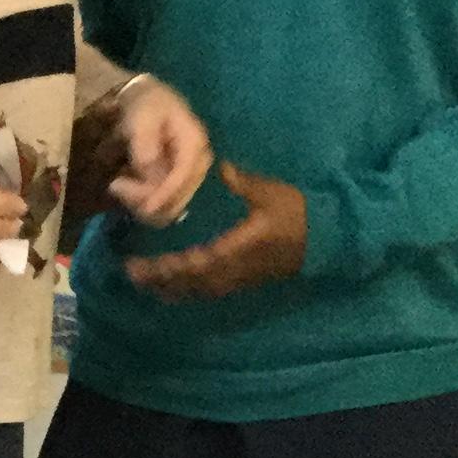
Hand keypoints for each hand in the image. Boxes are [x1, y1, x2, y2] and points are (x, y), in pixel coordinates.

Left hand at [107, 77, 213, 226]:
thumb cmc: (144, 105)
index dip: (164, 196)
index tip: (142, 206)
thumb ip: (145, 146)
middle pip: (177, 200)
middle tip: (115, 185)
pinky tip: (126, 188)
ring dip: (140, 205)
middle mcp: (197, 165)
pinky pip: (160, 209)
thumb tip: (149, 176)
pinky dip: (140, 205)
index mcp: (195, 144)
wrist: (145, 103)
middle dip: (145, 200)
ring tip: (117, 185)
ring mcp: (187, 179)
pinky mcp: (175, 188)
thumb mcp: (142, 118)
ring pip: (168, 210)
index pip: (184, 178)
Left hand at [126, 160, 310, 301]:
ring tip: (143, 281)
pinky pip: (206, 292)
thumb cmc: (298, 213)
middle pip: (188, 283)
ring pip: (195, 291)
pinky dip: (185, 290)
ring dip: (168, 287)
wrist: (326, 239)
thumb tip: (214, 165)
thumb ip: (241, 182)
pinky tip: (170, 287)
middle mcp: (232, 271)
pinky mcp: (241, 282)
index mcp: (237, 248)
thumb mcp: (270, 192)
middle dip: (159, 280)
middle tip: (131, 272)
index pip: (193, 263)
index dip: (165, 267)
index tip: (140, 263)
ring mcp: (237, 280)